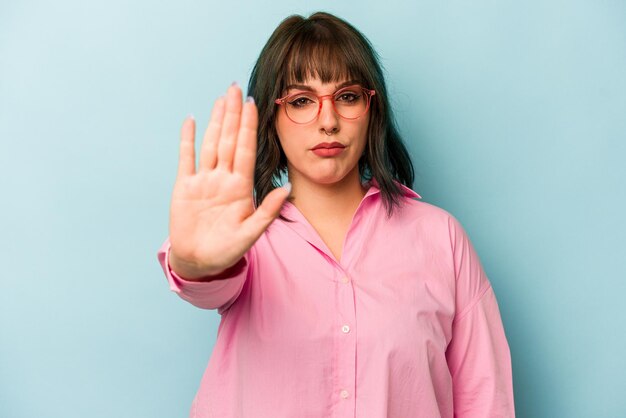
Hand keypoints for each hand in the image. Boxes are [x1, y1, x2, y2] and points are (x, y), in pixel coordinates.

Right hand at [168, 84, 289, 279]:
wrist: (200, 262)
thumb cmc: (228, 251)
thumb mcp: (251, 233)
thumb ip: (267, 211)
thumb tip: (287, 188)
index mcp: (240, 187)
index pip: (245, 150)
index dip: (249, 127)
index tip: (254, 104)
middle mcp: (223, 178)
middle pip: (229, 140)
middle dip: (233, 114)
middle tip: (236, 88)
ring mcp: (204, 181)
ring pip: (211, 144)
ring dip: (215, 121)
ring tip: (221, 98)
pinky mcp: (185, 187)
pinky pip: (186, 158)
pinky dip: (188, 139)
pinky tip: (192, 120)